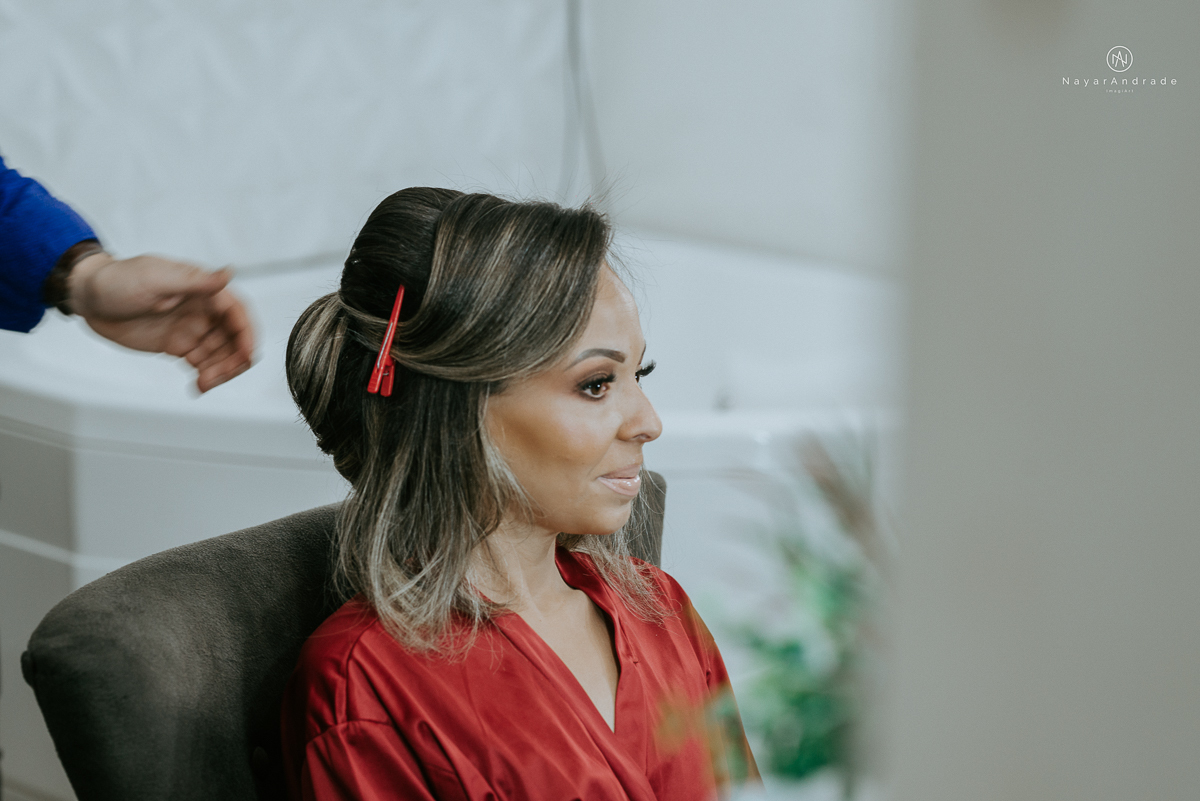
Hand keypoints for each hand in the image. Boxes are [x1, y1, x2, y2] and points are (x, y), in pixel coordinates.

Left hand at [68, 252, 255, 392]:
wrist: (89, 297)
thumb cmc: (119, 280)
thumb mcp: (156, 278)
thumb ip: (196, 281)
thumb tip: (229, 273)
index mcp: (202, 290)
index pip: (237, 313)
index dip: (247, 334)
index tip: (246, 355)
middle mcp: (203, 310)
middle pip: (234, 339)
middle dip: (233, 360)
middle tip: (216, 377)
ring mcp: (192, 329)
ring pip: (222, 355)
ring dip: (220, 372)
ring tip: (202, 384)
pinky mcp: (179, 345)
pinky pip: (203, 365)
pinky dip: (206, 377)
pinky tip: (198, 386)